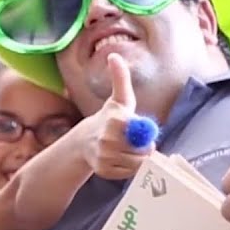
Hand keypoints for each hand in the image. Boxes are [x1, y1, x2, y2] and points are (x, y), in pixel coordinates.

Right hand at [75, 53, 152, 179]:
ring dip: (138, 158)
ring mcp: (104, 157)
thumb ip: (120, 78)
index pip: (141, 132)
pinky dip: (129, 168)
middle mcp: (106, 140)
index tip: (140, 130)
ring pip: (136, 163)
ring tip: (131, 150)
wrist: (85, 142)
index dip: (145, 133)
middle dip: (144, 147)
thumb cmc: (109, 118)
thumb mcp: (119, 98)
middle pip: (141, 149)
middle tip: (139, 142)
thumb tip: (115, 56)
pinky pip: (128, 173)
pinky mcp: (104, 172)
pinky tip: (123, 159)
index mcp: (113, 120)